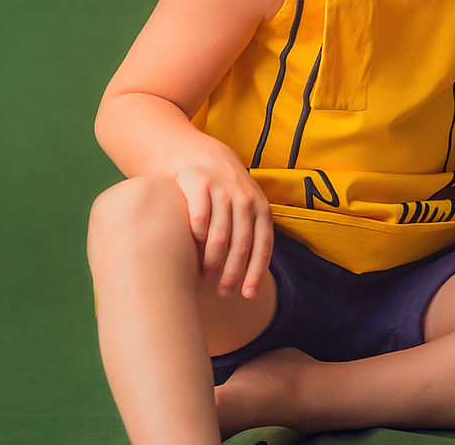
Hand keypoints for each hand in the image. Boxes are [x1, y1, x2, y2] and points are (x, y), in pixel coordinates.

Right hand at [175, 158, 273, 298]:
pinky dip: (196, 234)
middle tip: (225, 292)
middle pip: (242, 245)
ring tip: (206, 275)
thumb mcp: (247, 213)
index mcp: (262, 209)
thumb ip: (251, 239)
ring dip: (213, 260)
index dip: (256, 272)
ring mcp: (223, 192)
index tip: (248, 295)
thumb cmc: (227, 197)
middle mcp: (245, 200)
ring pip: (220, 235)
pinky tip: (191, 247)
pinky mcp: (200, 185)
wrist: (205, 159)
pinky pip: (199, 217)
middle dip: (234, 273)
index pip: (263, 246)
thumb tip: (255, 283)